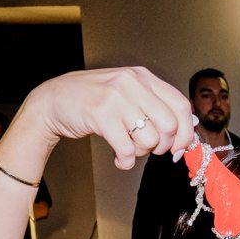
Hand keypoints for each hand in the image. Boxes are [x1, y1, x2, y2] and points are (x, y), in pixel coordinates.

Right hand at [23, 67, 195, 170]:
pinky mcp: (100, 115)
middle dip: (163, 146)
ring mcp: (115, 98)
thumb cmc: (94, 100)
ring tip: (129, 149)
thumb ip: (153, 106)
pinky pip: (127, 150)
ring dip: (141, 153)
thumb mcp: (127, 92)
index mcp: (143, 76)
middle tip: (149, 149)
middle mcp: (131, 83)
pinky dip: (126, 162)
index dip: (186, 132)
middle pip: (169, 126)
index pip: (180, 105)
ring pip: (149, 139)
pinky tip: (119, 158)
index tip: (179, 147)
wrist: (54, 100)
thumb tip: (183, 134)